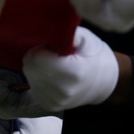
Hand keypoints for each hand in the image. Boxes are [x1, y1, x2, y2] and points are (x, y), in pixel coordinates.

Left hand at [0, 26, 119, 117]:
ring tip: (53, 63)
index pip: (36, 58)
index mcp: (73, 73)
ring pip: (29, 76)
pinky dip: (38, 77)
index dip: (40, 48)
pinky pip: (33, 85)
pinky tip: (51, 74)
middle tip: (50, 53)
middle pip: (30, 67)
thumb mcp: (87, 39)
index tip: (50, 45)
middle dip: (36, 56)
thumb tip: (49, 28)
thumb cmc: (95, 56)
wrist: (104, 84)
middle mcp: (62, 91)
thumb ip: (68, 34)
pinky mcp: (49, 106)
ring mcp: (54, 101)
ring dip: (36, 67)